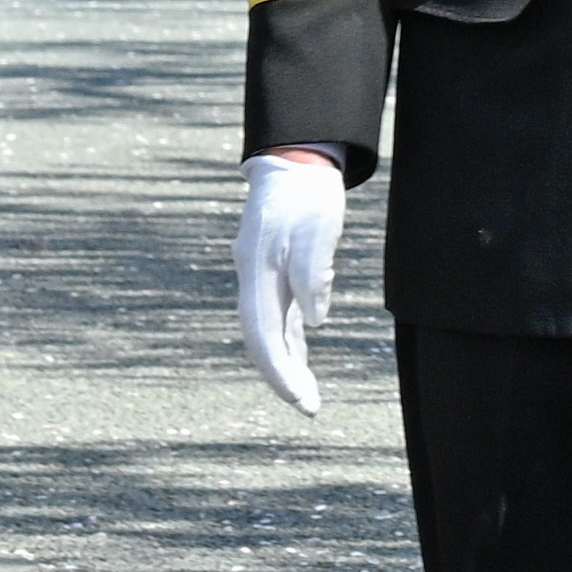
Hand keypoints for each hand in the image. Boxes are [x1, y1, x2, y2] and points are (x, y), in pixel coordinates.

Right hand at [237, 150, 352, 411]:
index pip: (262, 332)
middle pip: (263, 339)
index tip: (298, 397)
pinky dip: (291, 343)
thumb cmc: (308, 195)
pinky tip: (301, 363)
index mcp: (258, 269)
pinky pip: (280, 318)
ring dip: (288, 365)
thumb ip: (313, 272)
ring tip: (309, 398)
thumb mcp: (317, 229)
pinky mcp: (276, 276)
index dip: (277, 368)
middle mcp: (253, 279)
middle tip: (310, 408)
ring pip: (271, 332)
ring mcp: (262, 279)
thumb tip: (313, 319)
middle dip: (283, 377)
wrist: (294, 163)